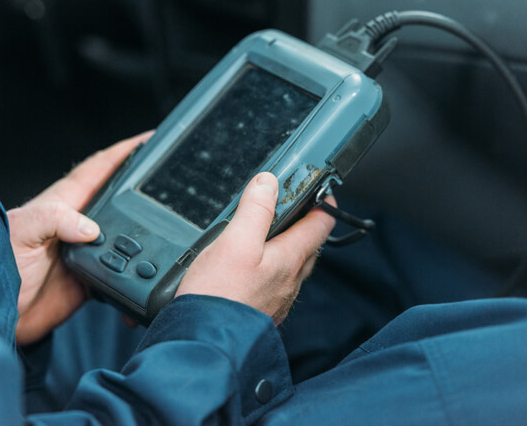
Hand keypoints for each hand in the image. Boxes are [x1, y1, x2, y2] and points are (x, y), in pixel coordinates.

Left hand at [9, 131, 151, 344]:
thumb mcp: (22, 231)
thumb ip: (54, 219)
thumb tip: (91, 227)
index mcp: (63, 203)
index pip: (99, 168)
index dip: (124, 152)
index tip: (149, 139)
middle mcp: (77, 224)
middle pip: (118, 200)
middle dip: (142, 186)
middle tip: (169, 179)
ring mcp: (85, 251)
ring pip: (125, 236)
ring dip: (145, 232)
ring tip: (171, 225)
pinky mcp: (90, 279)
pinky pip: (121, 273)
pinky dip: (135, 274)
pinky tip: (146, 276)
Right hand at [176, 172, 335, 323]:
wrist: (203, 343)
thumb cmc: (218, 297)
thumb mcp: (235, 242)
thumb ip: (255, 211)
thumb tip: (269, 183)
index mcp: (290, 259)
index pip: (321, 224)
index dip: (323, 202)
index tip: (320, 188)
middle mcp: (290, 281)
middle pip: (308, 245)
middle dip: (304, 222)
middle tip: (291, 205)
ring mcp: (278, 299)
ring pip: (292, 265)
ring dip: (286, 246)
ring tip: (266, 232)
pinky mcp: (261, 311)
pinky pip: (276, 283)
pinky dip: (270, 267)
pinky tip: (249, 267)